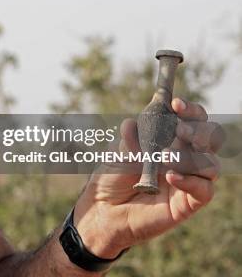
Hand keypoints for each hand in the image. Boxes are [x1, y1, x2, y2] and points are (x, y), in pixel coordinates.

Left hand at [73, 98, 222, 258]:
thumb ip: (128, 140)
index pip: (192, 119)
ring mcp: (188, 179)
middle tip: (179, 130)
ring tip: (165, 157)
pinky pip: (205, 190)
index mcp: (169, 139)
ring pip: (211, 164)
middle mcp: (184, 157)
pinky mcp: (187, 203)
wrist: (102, 210)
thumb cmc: (110, 177)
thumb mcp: (116, 153)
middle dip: (199, 130)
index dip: (190, 110)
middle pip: (211, 138)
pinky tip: (170, 176)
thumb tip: (131, 123)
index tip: (176, 104)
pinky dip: (190, 180)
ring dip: (191, 157)